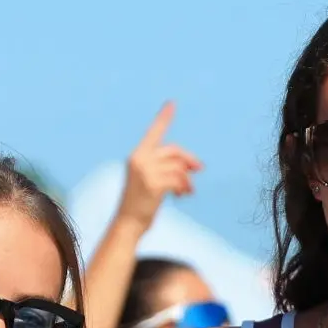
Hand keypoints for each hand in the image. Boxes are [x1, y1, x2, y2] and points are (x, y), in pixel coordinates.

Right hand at [115, 102, 200, 231]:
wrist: (128, 223)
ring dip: (187, 180)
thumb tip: (192, 164)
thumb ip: (165, 167)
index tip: (172, 103)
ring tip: (185, 191)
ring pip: (179, 167)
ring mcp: (145, 171)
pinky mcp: (153, 183)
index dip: (163, 118)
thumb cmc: (141, 203)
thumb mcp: (150, 180)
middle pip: (174, 151)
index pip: (154, 132)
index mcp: (137, 155)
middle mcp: (139, 159)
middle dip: (189, 160)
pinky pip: (178, 179)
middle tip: (199, 170)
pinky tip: (181, 196)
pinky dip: (184, 187)